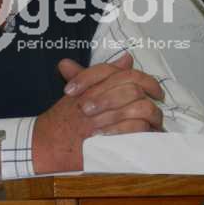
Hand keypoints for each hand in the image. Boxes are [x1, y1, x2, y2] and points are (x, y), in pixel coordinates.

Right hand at [31, 53, 163, 173]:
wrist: (44, 146)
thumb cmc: (61, 121)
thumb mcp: (77, 92)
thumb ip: (101, 74)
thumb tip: (126, 58)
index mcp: (89, 86)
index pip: (122, 74)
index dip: (144, 80)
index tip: (154, 90)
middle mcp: (94, 99)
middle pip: (133, 89)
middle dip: (152, 97)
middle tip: (159, 106)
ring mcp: (99, 119)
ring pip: (139, 109)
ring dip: (152, 116)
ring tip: (156, 123)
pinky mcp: (104, 140)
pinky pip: (134, 130)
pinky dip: (145, 131)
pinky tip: (148, 135)